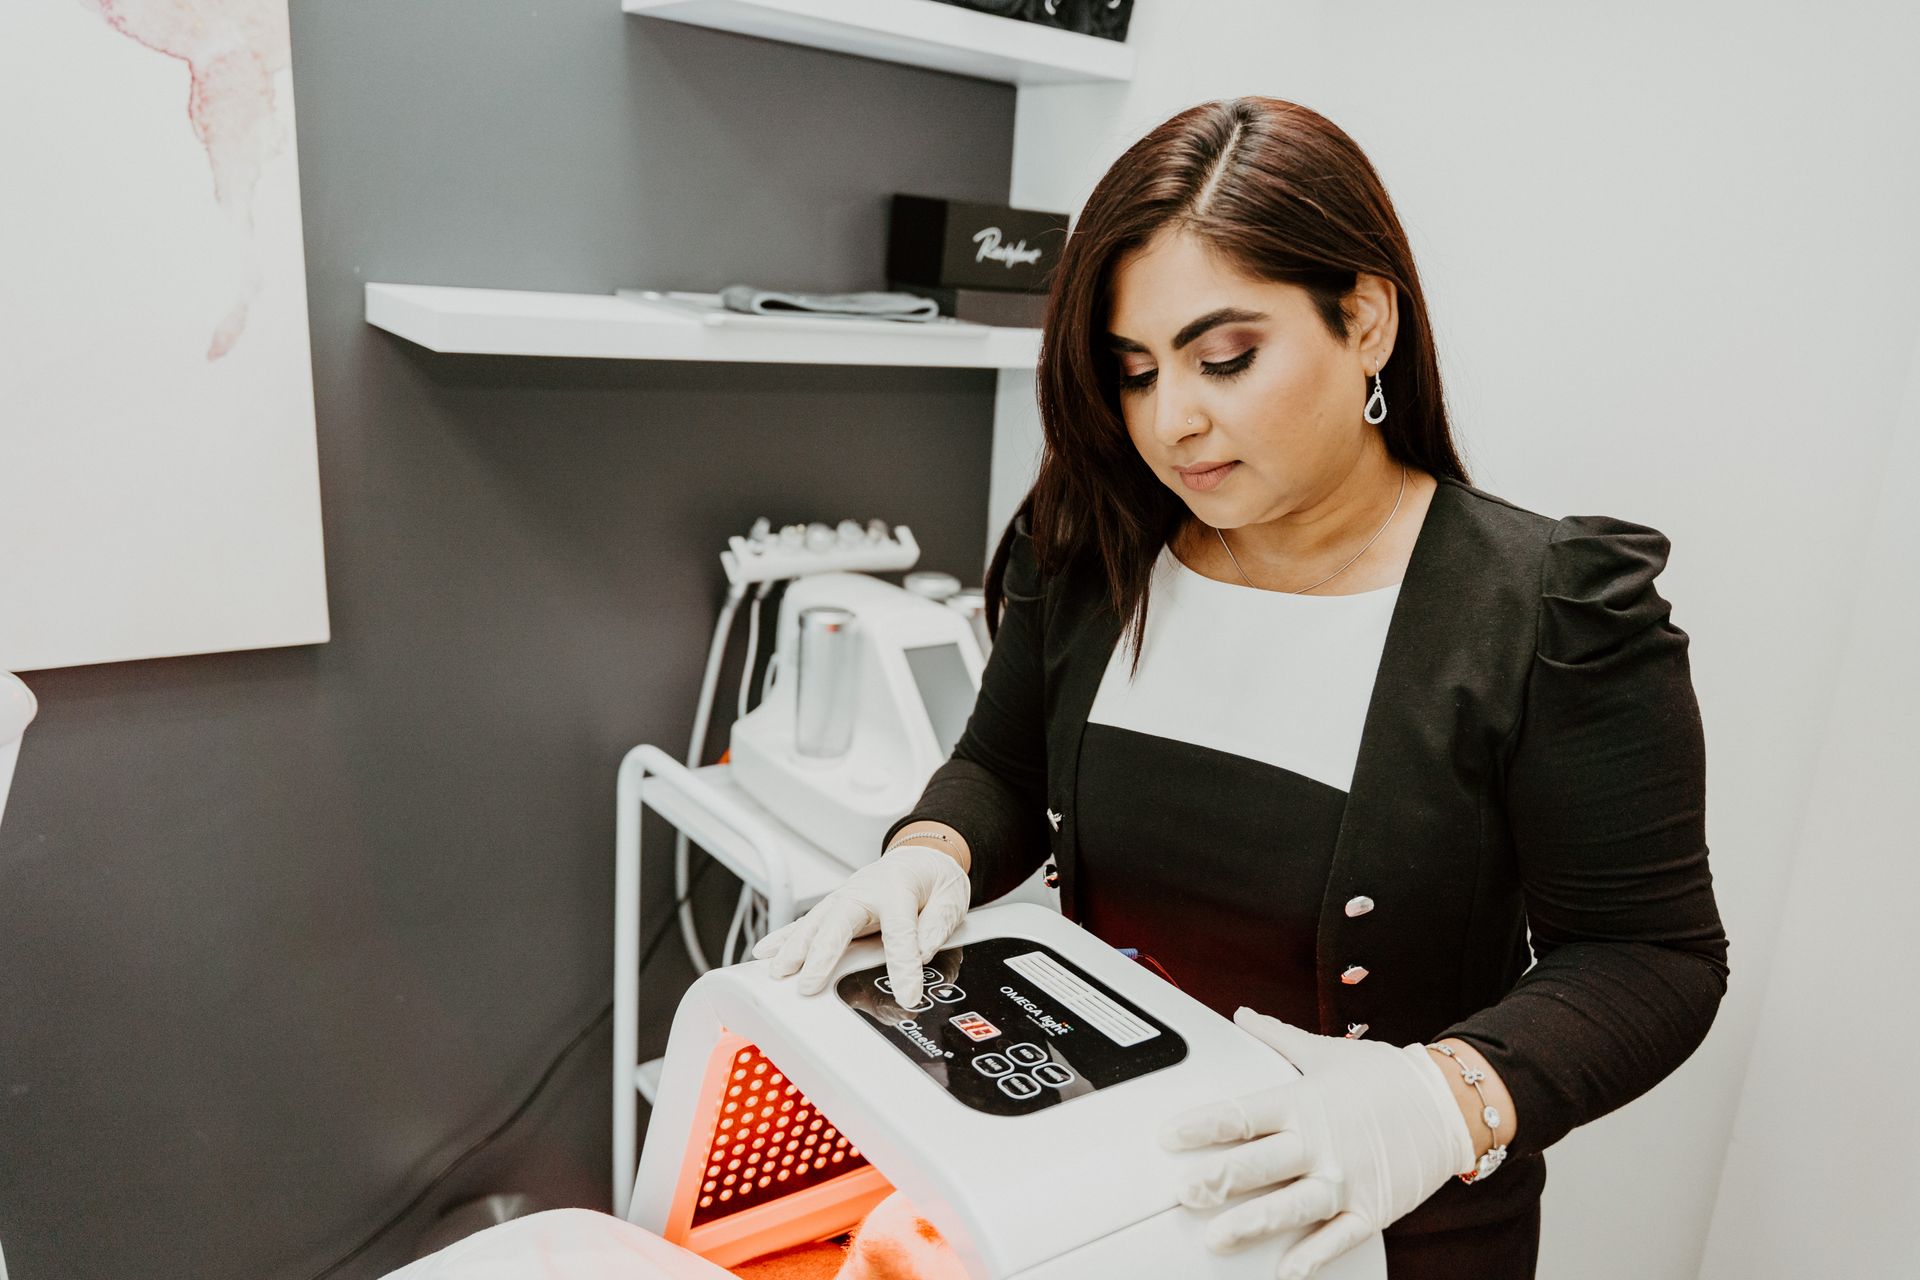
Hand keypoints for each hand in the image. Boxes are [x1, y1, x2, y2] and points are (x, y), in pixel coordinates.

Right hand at [750, 842, 970, 1005]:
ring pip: (816, 922)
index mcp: (899, 888)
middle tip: (807, 984)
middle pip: (839, 922)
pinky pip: (808, 922)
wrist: (923, 853)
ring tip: (778, 972)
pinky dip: (784, 937)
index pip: (900, 930)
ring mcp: (847, 897)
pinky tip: (765, 951)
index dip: (903, 965)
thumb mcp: (952, 896)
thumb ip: (938, 924)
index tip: (907, 995)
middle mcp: (866, 891)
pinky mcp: (837, 906)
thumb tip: (924, 950)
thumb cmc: (935, 877)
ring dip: (794, 948)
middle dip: (821, 954)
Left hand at [1157, 1007, 1475, 1278]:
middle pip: (1260, 1163)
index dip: (1201, 1126)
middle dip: (1218, 1180)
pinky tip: (1286, 1270)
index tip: (1168, 1137)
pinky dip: (1313, 1255)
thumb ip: (1278, 1038)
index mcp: (1303, 1101)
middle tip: (1183, 1193)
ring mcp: (1347, 1178)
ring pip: (1292, 1206)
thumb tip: (1242, 1015)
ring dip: (1252, 1224)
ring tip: (1217, 1238)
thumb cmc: (1386, 1077)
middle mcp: (1321, 1141)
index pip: (1241, 1114)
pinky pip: (1338, 1237)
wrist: (1450, 1102)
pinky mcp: (1372, 1208)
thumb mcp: (1326, 1051)